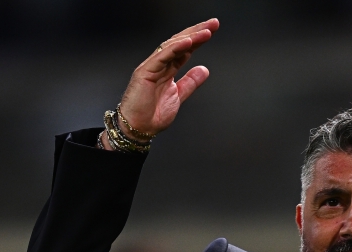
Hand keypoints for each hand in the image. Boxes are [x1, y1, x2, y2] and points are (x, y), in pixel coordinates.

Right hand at [116, 19, 219, 140]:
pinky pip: (162, 56)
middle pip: (179, 42)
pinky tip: (189, 41)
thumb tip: (204, 70)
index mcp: (167, 69)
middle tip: (213, 23)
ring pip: (172, 46)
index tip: (213, 30)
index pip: (185, 49)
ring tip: (206, 31)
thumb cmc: (152, 115)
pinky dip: (175, 48)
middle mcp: (159, 64)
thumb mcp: (179, 96)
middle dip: (196, 31)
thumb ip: (190, 82)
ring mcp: (151, 66)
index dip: (198, 39)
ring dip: (190, 37)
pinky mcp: (145, 71)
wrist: (138, 129)